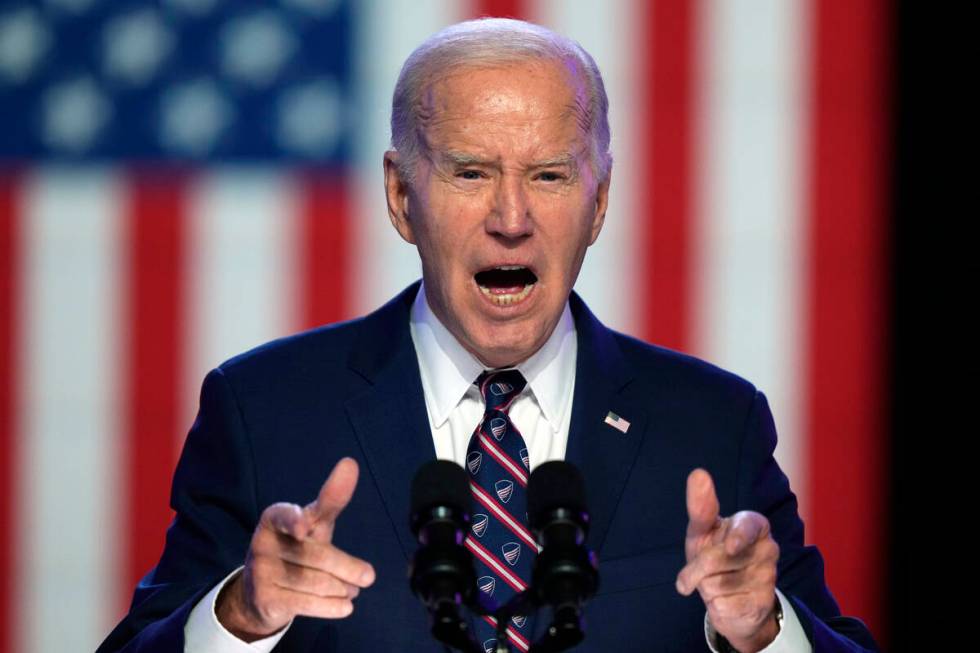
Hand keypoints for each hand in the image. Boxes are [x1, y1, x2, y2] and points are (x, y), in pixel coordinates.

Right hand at [216, 457, 375, 640]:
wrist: (261, 593)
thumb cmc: (296, 548)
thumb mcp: (314, 524)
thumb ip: (332, 498)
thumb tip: (350, 463)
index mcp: (274, 517)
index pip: (286, 515)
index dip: (294, 520)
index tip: (304, 527)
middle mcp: (263, 542)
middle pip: (317, 555)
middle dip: (347, 568)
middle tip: (369, 577)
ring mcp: (261, 571)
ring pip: (316, 582)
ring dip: (342, 588)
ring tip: (352, 589)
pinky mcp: (265, 598)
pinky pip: (307, 604)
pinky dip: (331, 606)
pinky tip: (345, 606)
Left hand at [675, 469, 779, 652]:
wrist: (733, 600)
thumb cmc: (714, 555)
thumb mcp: (703, 532)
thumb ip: (701, 507)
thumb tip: (698, 473)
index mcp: (754, 524)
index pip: (749, 525)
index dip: (739, 536)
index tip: (730, 545)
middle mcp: (768, 548)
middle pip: (717, 559)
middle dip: (695, 568)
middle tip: (694, 572)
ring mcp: (768, 577)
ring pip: (717, 584)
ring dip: (705, 587)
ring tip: (717, 584)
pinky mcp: (762, 603)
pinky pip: (723, 605)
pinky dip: (714, 605)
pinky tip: (726, 600)